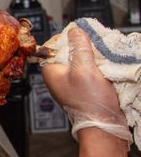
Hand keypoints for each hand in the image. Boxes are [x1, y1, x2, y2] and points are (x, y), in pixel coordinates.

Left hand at [41, 26, 130, 142]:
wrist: (104, 126)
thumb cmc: (90, 103)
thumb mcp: (84, 69)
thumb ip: (79, 48)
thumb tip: (75, 31)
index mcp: (51, 70)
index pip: (53, 45)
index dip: (67, 37)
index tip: (81, 34)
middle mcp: (59, 76)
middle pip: (68, 51)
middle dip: (83, 46)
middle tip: (95, 44)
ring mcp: (72, 82)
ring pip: (81, 59)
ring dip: (93, 55)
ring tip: (102, 55)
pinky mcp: (85, 87)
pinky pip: (90, 69)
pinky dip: (98, 65)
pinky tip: (106, 66)